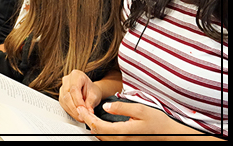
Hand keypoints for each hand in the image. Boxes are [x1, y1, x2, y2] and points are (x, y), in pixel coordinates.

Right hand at [59, 70, 101, 121]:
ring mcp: (62, 87)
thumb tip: (88, 112)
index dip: (78, 101)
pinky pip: (63, 104)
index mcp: (76, 75)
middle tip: (82, 116)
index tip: (83, 110)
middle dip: (74, 108)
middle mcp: (67, 80)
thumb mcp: (95, 95)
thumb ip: (91, 102)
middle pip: (67, 95)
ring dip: (72, 111)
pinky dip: (70, 111)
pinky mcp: (61, 95)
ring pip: (64, 100)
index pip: (74, 89)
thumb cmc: (92, 90)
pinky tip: (76, 115)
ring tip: (80, 117)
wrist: (90, 91)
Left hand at [77, 101, 206, 140]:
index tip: (80, 108)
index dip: (87, 117)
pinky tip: (98, 121)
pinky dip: (100, 130)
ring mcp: (123, 142)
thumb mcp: (140, 109)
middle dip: (87, 121)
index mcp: (123, 132)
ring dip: (92, 126)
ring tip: (86, 113)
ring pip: (101, 137)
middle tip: (80, 109)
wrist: (168, 134)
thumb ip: (121, 108)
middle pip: (97, 133)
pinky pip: (108, 138)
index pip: (98, 127)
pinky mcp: (125, 141)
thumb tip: (105, 107)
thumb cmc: (157, 121)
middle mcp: (121, 140)